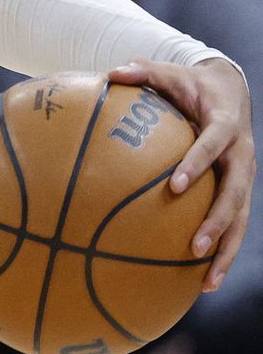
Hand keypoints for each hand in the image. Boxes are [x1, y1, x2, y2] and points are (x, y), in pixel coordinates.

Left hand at [109, 57, 253, 291]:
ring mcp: (243, 178)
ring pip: (241, 219)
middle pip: (235, 194)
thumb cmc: (190, 84)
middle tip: (195, 247)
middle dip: (218, 222)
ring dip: (226, 250)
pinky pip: (233, 226)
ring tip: (207, 282)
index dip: (196, 165)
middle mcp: (241, 157)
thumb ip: (141, 71)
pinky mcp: (239, 192)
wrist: (231, 90)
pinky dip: (221, 253)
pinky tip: (202, 282)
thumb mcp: (169, 73)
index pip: (212, 147)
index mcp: (225, 127)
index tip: (174, 186)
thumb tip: (109, 72)